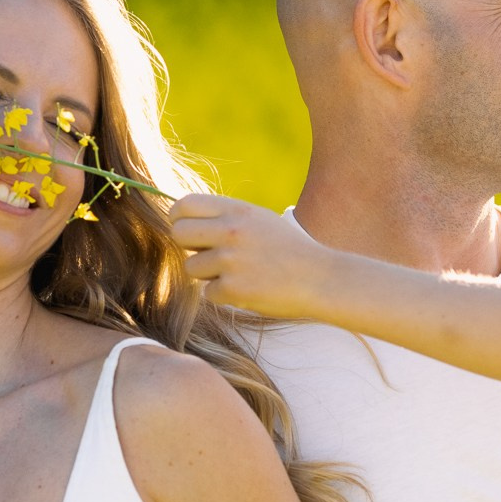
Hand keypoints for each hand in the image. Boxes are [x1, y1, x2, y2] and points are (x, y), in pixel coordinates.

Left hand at [168, 194, 340, 320]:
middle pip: (179, 234)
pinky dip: (224, 296)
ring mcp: (231, 260)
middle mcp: (231, 231)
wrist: (321, 278)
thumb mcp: (260, 219)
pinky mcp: (234, 289)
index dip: (179, 219)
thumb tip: (183, 220)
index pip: (185, 205)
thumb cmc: (288, 249)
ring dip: (208, 275)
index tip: (188, 231)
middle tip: (209, 256)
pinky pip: (208, 293)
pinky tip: (248, 289)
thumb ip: (225, 216)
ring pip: (192, 268)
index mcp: (237, 210)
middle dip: (189, 248)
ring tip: (238, 274)